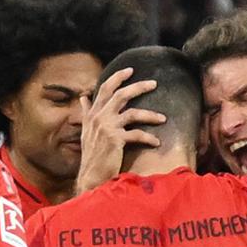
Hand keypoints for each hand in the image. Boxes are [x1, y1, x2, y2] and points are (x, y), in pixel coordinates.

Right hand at [75, 67, 164, 193]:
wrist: (90, 176)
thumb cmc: (92, 155)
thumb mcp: (86, 130)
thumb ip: (87, 112)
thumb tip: (84, 97)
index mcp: (93, 114)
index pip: (105, 89)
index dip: (117, 77)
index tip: (130, 70)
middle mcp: (98, 118)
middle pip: (120, 94)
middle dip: (138, 87)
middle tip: (154, 83)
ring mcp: (106, 128)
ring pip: (132, 113)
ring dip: (150, 114)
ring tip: (163, 118)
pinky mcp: (115, 140)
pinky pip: (137, 134)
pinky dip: (149, 138)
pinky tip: (156, 142)